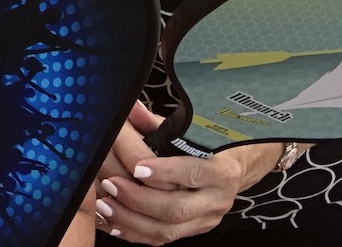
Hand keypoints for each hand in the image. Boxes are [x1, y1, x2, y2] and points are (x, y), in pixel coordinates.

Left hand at [95, 126, 281, 243]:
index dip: (164, 172)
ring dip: (132, 220)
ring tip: (105, 205)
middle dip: (139, 199)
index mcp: (221, 169)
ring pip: (168, 230)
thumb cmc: (207, 144)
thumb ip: (157, 123)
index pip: (193, 173)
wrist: (235, 164)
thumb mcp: (189, 129)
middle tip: (111, 184)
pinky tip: (113, 223)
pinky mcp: (195, 231)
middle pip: (177, 208)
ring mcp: (207, 219)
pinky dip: (135, 233)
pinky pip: (163, 240)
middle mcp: (217, 198)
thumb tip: (130, 108)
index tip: (136, 167)